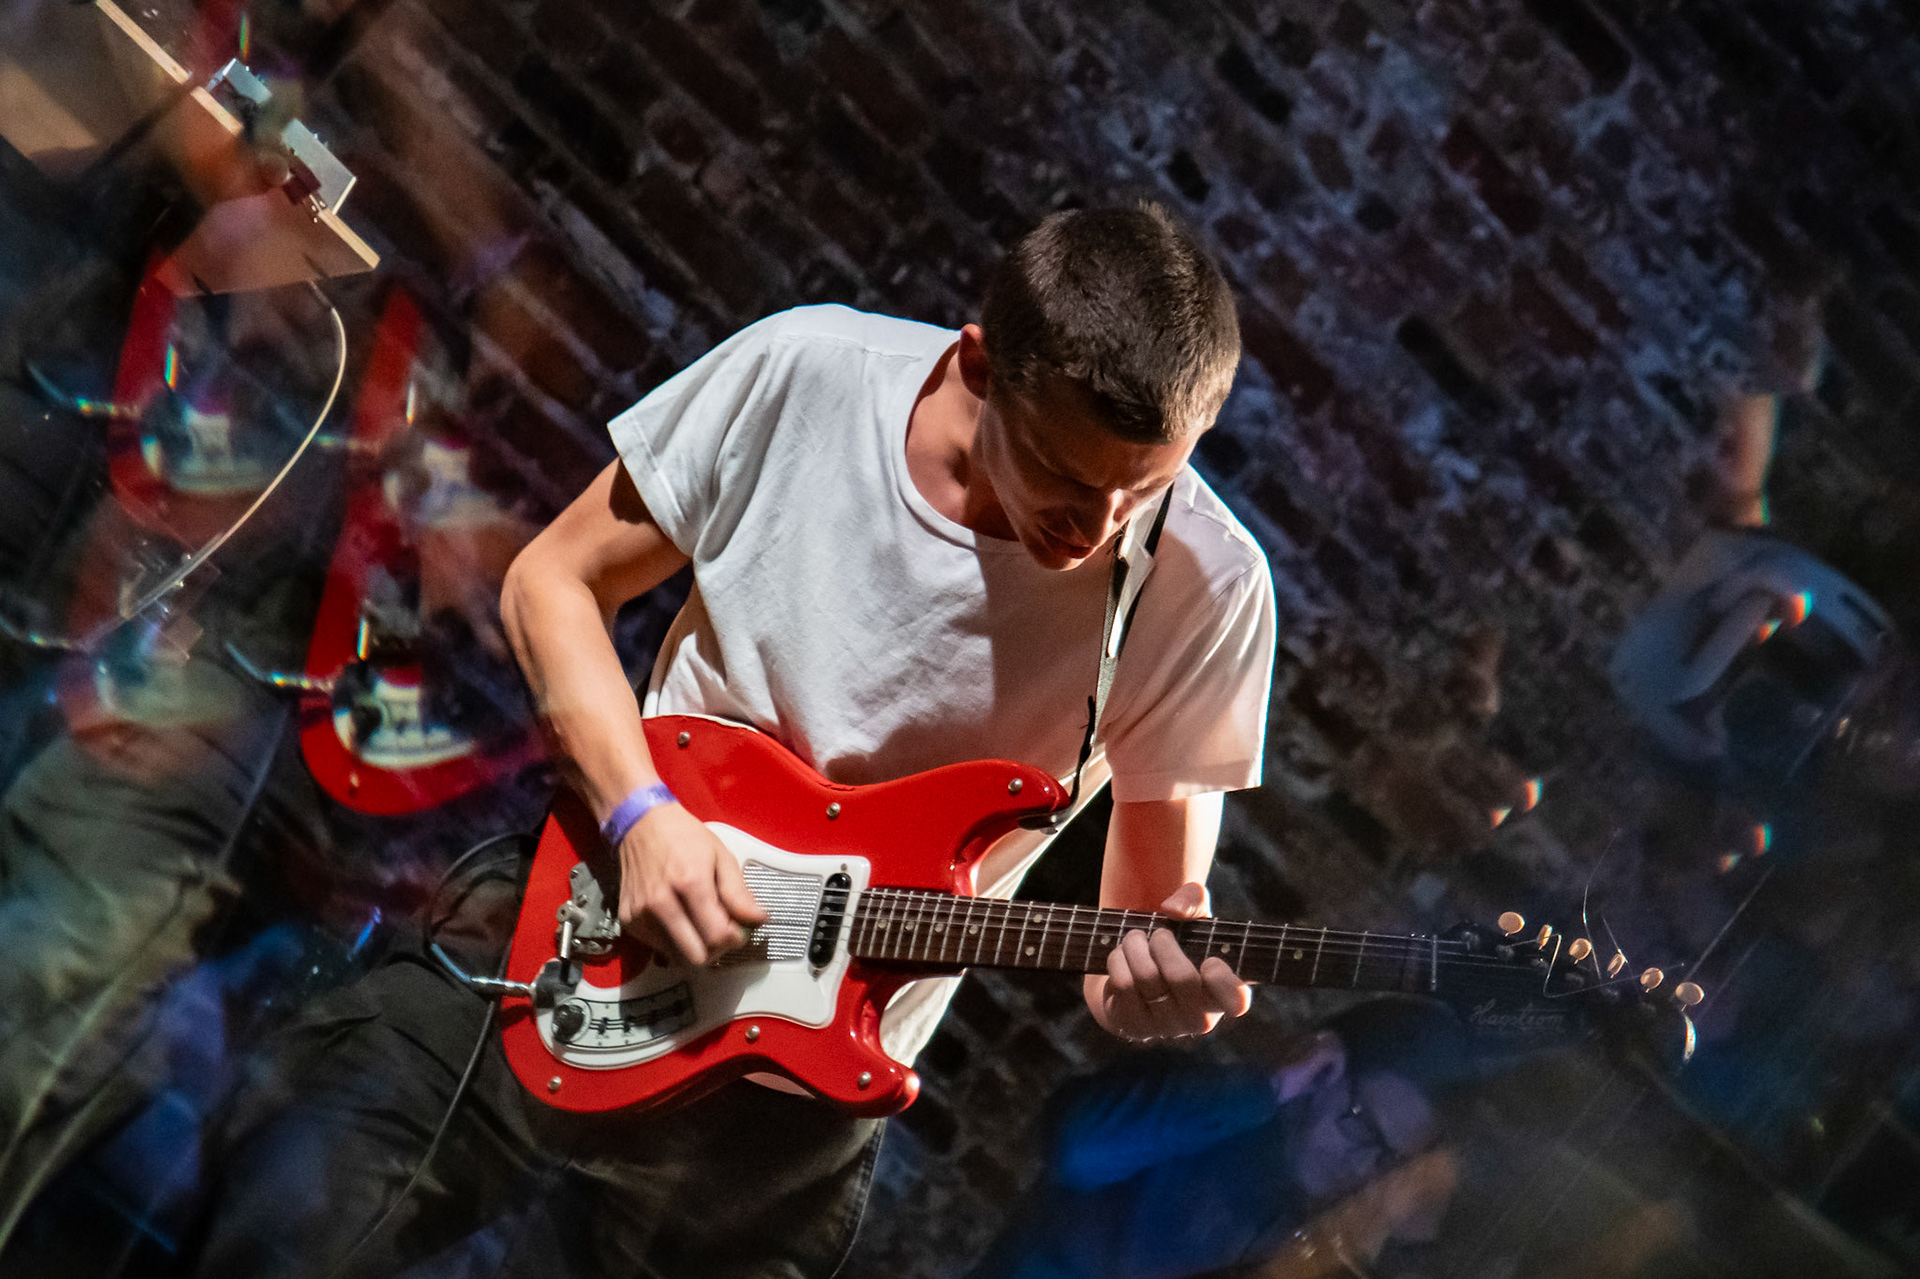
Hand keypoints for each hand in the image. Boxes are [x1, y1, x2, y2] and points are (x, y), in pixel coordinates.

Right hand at [615, 801, 767, 964]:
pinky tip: (679, 920)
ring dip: (694, 947)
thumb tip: (759, 920)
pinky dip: (674, 941)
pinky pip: (658, 948)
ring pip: (677, 958)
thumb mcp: (720, 856)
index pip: (716, 936)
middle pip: (696, 956)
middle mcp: (661, 902)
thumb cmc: (684, 837)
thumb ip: (739, 893)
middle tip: (721, 933)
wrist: (641, 824)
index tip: (739, 930)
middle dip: (715, 950)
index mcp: (689, 883)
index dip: (734, 939)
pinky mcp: (628, 920)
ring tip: (700, 924)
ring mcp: (640, 914)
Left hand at [1091, 882, 1251, 1041]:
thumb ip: (1193, 899)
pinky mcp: (1134, 1026)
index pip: (1237, 1001)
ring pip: (1148, 979)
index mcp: (1223, 993)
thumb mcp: (1190, 916)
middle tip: (1158, 933)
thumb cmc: (1175, 942)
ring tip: (1135, 938)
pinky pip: (1123, 986)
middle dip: (1164, 944)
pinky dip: (1118, 960)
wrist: (1135, 967)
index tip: (1210, 961)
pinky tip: (1121, 955)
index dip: (1225, 982)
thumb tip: (1173, 909)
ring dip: (1136, 947)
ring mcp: (1166, 1026)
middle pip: (1182, 978)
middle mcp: (1199, 1017)